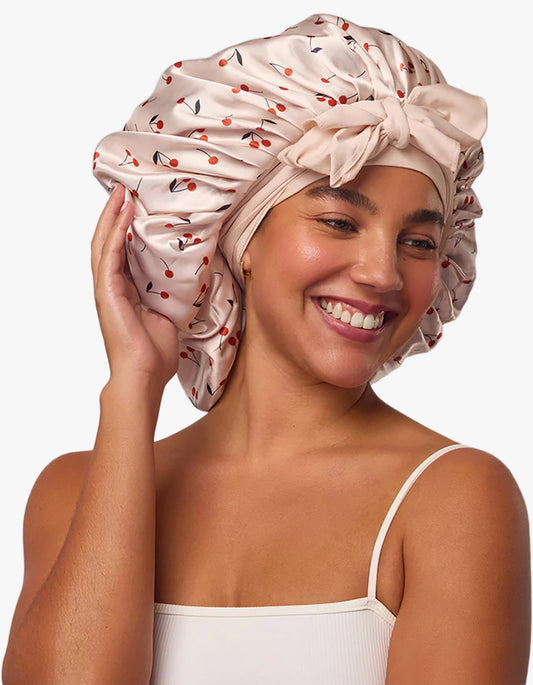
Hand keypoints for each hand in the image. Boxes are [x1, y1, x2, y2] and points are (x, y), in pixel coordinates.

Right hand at [91, 185, 179, 389]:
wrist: (145, 375)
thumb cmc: (157, 352)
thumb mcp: (171, 314)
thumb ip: (175, 295)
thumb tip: (196, 281)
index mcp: (127, 290)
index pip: (123, 251)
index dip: (128, 227)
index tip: (139, 205)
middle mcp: (113, 286)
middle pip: (109, 241)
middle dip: (116, 214)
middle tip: (127, 188)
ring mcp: (107, 288)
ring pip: (104, 242)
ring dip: (112, 215)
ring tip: (122, 192)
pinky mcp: (107, 292)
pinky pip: (109, 255)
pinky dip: (115, 232)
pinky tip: (124, 214)